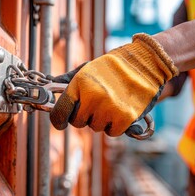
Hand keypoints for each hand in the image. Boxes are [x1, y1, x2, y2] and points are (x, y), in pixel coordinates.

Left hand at [50, 33, 177, 135]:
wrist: (146, 63)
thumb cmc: (114, 67)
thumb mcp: (88, 68)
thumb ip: (67, 80)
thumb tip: (48, 86)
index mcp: (80, 83)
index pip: (60, 111)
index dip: (58, 120)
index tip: (61, 123)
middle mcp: (93, 96)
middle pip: (78, 122)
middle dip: (85, 116)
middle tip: (97, 103)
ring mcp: (109, 108)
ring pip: (96, 127)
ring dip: (102, 120)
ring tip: (113, 102)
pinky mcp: (125, 117)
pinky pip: (112, 132)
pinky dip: (117, 125)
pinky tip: (122, 109)